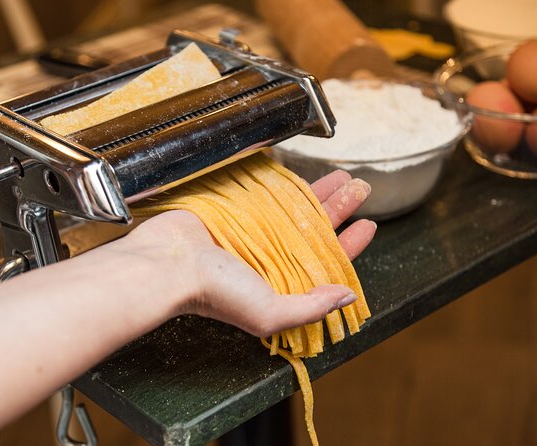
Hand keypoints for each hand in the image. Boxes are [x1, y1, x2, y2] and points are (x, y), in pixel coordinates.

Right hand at [123, 171, 375, 336]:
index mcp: (281, 284)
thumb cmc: (214, 292)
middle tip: (361, 188)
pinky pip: (270, 196)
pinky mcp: (238, 211)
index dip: (350, 245)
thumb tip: (347, 296)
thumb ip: (310, 308)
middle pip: (315, 230)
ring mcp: (254, 232)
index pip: (326, 263)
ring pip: (296, 209)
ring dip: (320, 193)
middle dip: (340, 209)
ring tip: (343, 177)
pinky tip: (302, 176)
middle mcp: (271, 257)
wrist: (168, 262)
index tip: (368, 225)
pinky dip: (287, 186)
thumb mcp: (268, 312)